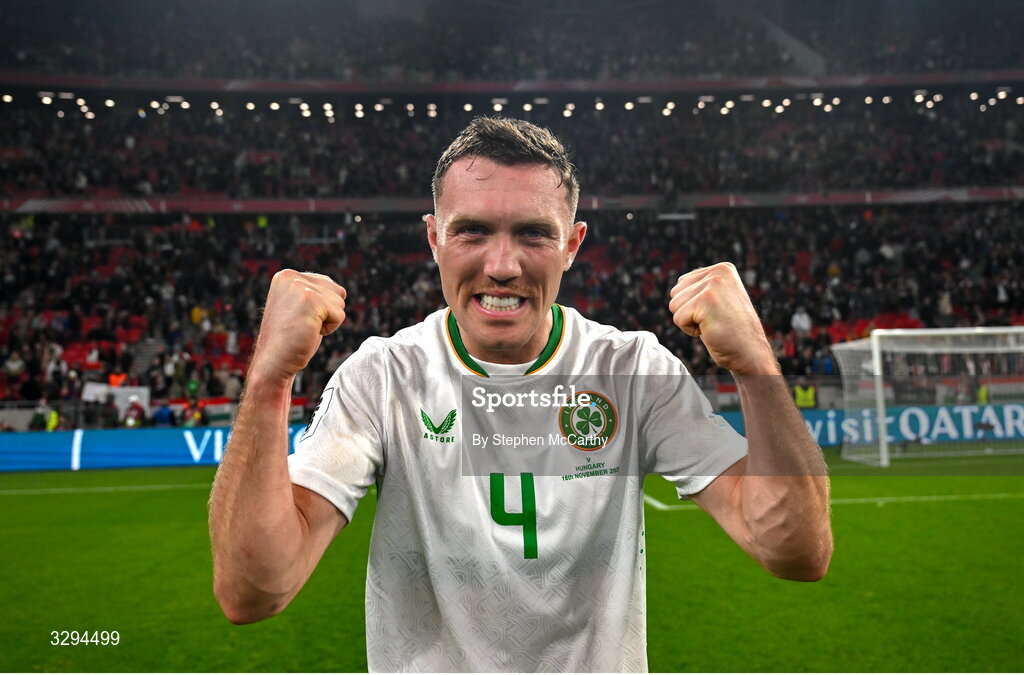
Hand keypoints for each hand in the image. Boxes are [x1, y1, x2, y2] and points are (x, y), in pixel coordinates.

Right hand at [248, 270, 346, 387]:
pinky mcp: (310, 300)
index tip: (298, 318)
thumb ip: (315, 293)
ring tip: (305, 328)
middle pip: (337, 291)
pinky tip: (310, 332)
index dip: (321, 307)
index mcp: (286, 276)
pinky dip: (330, 329)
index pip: (328, 284)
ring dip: (328, 321)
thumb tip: (342, 290)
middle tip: (303, 325)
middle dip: (327, 312)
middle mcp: (291, 276)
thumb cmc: (290, 339)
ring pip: (340, 302)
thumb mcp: (300, 308)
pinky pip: (339, 315)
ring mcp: (300, 287)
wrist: (274, 361)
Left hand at [668, 262, 778, 375]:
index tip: (715, 312)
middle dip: (688, 311)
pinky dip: (690, 330)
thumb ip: (701, 287)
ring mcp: (713, 284)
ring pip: (674, 305)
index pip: (682, 283)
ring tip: (712, 324)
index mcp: (723, 268)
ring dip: (689, 321)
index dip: (692, 304)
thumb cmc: (731, 331)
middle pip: (675, 293)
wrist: (750, 352)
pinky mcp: (706, 300)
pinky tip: (710, 330)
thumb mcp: (718, 300)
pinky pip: (678, 318)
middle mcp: (719, 272)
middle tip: (713, 320)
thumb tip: (679, 283)